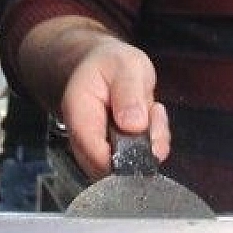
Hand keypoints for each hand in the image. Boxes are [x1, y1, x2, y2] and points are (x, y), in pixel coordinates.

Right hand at [57, 33, 169, 178]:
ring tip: (151, 111)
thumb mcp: (126, 65)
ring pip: (126, 168)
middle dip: (143, 147)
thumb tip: (134, 125)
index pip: (96, 154)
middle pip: (111, 168)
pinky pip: (135, 163)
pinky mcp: (111, 156)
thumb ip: (129, 93)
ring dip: (149, 144)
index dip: (126, 154)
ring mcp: (95, 150)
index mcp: (79, 113)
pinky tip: (150, 120)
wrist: (104, 68)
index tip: (146, 129)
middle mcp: (82, 138)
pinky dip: (152, 145)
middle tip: (153, 113)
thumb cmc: (111, 65)